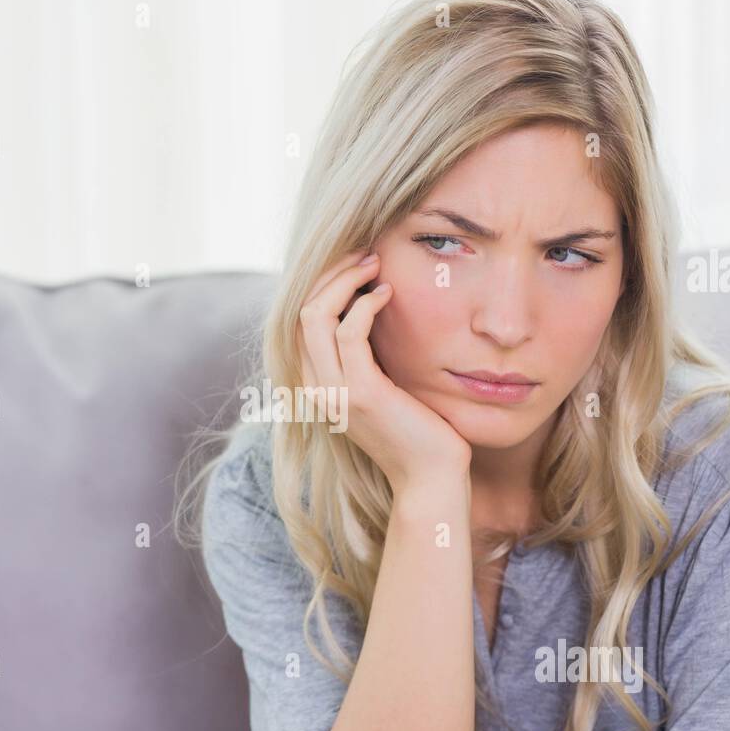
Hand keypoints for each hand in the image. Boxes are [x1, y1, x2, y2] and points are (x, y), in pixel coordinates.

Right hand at [297, 248, 470, 492]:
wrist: (430, 477)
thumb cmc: (416, 431)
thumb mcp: (382, 386)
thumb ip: (366, 356)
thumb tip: (368, 307)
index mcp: (317, 385)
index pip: (300, 322)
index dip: (322, 284)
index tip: (355, 264)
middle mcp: (316, 388)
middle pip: (300, 312)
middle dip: (330, 273)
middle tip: (364, 253)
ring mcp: (334, 392)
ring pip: (315, 316)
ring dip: (345, 281)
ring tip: (374, 265)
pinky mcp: (361, 394)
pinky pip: (349, 332)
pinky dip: (366, 305)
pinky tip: (387, 295)